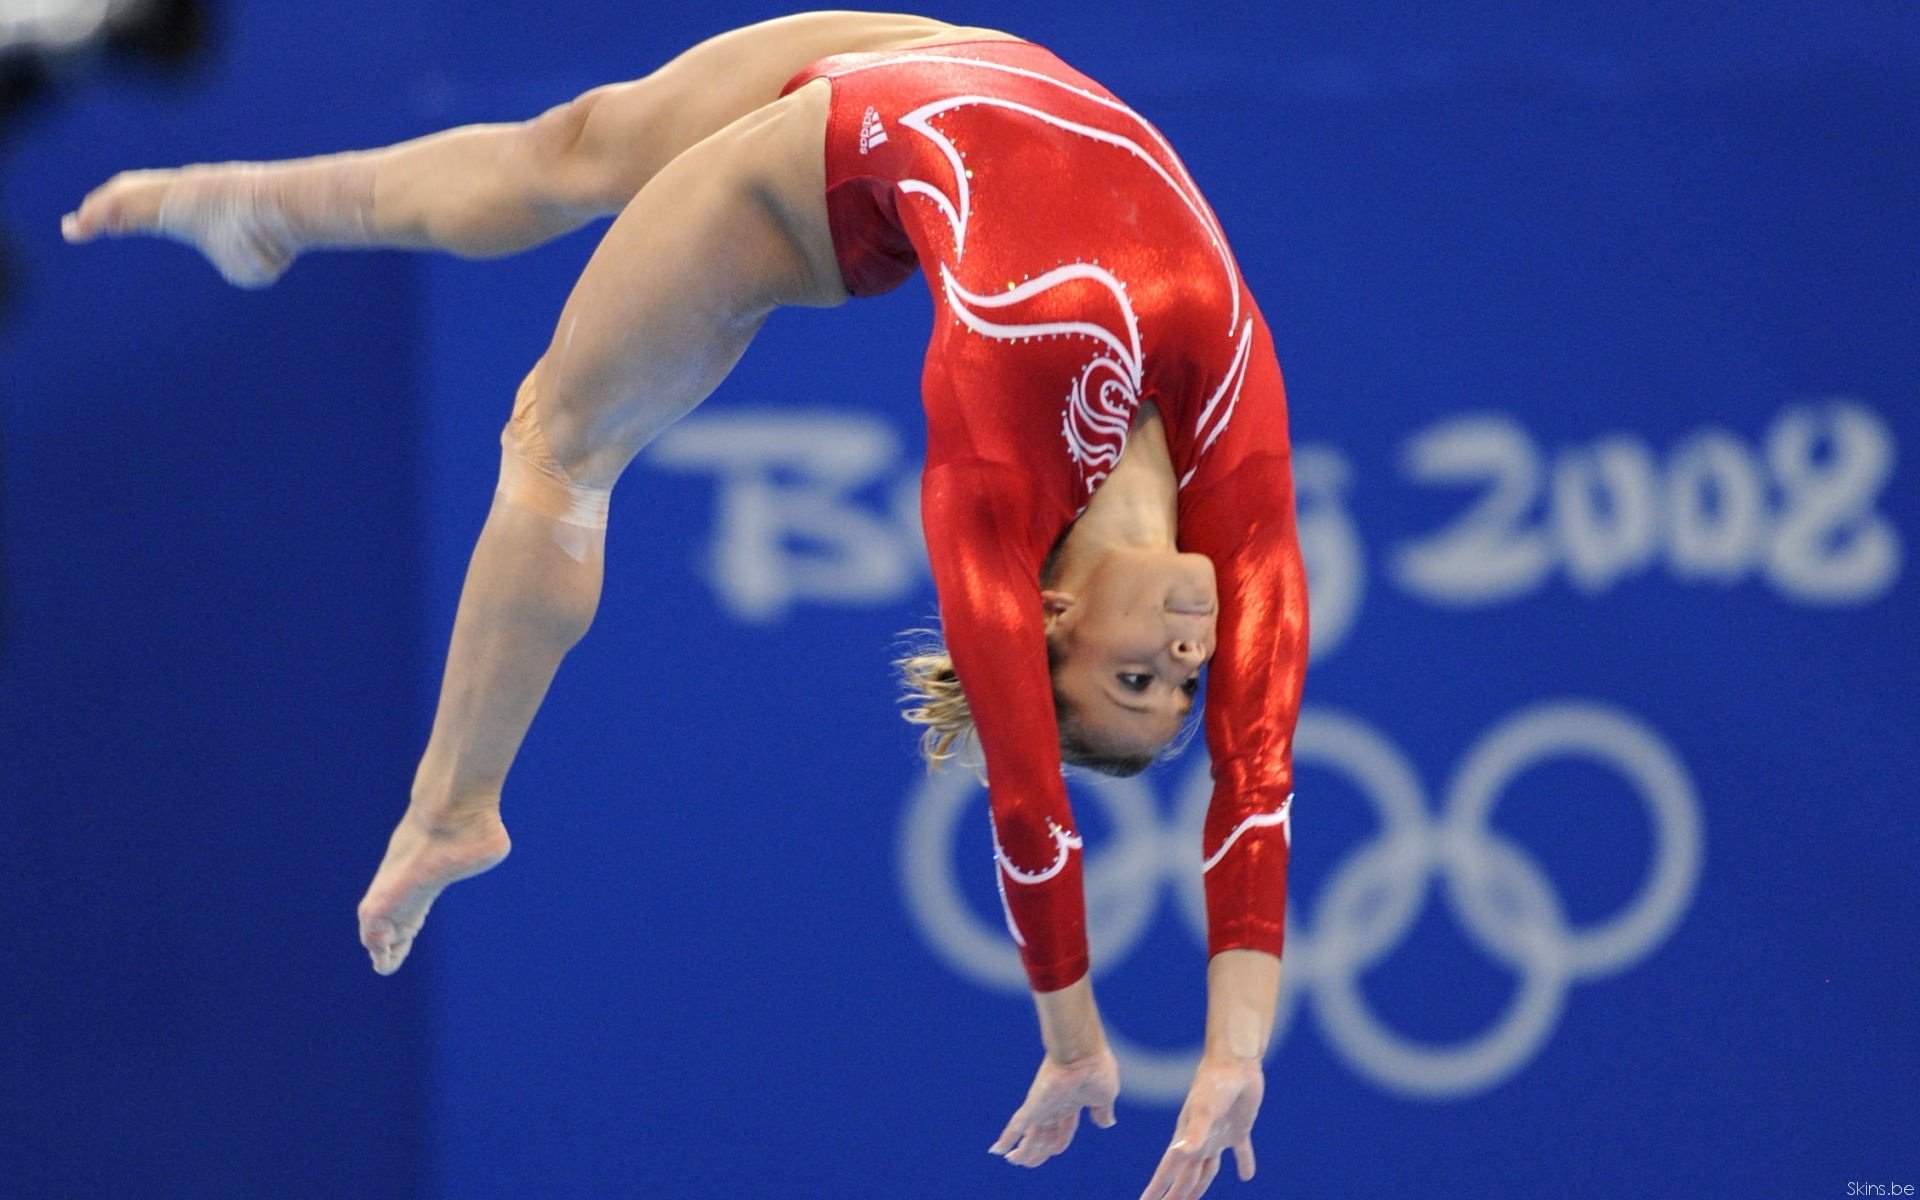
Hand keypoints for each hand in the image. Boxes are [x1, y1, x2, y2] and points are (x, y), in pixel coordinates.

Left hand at [988, 1046, 1119, 1167]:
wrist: (1083, 1052)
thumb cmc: (1096, 1069)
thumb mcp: (1105, 1096)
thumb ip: (1102, 1111)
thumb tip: (1107, 1123)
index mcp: (1072, 1103)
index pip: (1063, 1129)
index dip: (1058, 1143)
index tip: (1054, 1152)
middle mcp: (1054, 1105)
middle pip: (1044, 1134)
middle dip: (1037, 1150)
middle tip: (1026, 1162)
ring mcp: (1042, 1106)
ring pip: (1030, 1135)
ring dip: (1023, 1151)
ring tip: (1013, 1160)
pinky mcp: (1034, 1104)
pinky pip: (1017, 1125)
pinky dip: (1007, 1138)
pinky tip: (996, 1150)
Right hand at [1138, 1054, 1263, 1199]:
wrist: (1234, 1061)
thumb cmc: (1215, 1083)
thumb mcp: (1204, 1110)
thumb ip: (1194, 1134)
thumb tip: (1179, 1153)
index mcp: (1186, 1138)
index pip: (1169, 1171)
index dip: (1157, 1190)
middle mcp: (1199, 1140)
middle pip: (1185, 1176)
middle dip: (1176, 1195)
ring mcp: (1218, 1136)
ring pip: (1206, 1170)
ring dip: (1200, 1186)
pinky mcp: (1238, 1129)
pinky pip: (1241, 1152)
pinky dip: (1243, 1163)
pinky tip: (1246, 1175)